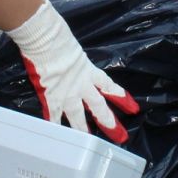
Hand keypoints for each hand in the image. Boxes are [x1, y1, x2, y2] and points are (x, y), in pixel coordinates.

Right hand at [7, 0, 138, 142]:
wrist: (44, 37)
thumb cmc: (56, 34)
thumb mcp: (71, 46)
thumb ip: (73, 56)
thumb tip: (67, 53)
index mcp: (87, 70)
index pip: (108, 85)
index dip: (120, 96)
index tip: (133, 108)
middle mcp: (81, 84)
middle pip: (98, 105)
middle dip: (109, 121)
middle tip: (121, 135)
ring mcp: (66, 91)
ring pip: (78, 115)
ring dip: (83, 130)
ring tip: (90, 143)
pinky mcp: (50, 95)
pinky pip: (53, 114)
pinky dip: (54, 126)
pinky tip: (56, 138)